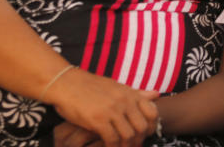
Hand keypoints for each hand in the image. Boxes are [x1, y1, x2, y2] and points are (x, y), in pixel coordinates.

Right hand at [45, 67, 159, 146]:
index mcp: (130, 93)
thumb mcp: (117, 87)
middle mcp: (124, 101)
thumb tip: (157, 95)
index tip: (144, 135)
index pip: (152, 113)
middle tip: (132, 146)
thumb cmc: (90, 86)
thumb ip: (136, 94)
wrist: (66, 83)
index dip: (151, 127)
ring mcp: (111, 110)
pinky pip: (112, 139)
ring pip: (128, 135)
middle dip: (138, 140)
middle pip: (142, 127)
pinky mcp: (98, 120)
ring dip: (125, 146)